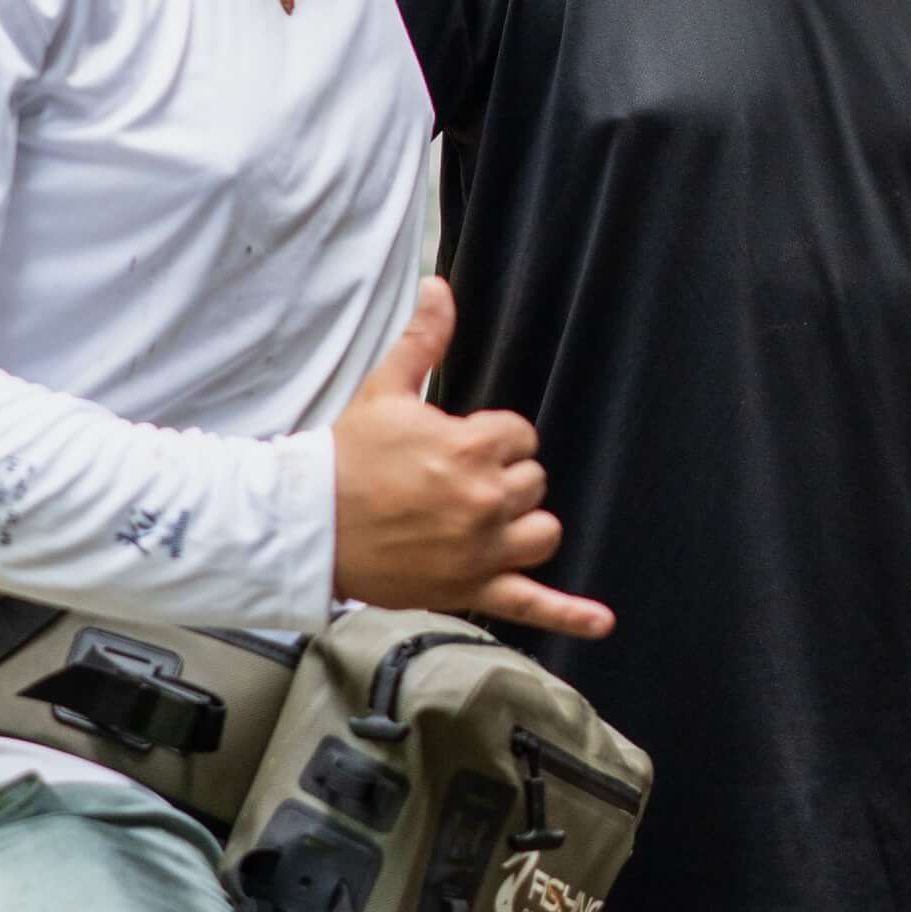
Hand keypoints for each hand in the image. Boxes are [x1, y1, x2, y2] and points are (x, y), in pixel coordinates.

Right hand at [328, 277, 611, 639]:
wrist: (309, 525)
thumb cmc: (346, 458)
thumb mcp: (385, 390)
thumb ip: (423, 340)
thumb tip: (439, 288)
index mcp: (469, 448)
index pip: (520, 436)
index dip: (492, 439)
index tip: (458, 446)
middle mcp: (484, 500)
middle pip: (533, 483)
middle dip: (502, 479)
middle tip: (453, 483)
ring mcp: (481, 550)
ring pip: (543, 532)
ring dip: (524, 525)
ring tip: (488, 520)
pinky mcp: (470, 588)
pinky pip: (532, 604)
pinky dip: (569, 615)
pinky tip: (601, 623)